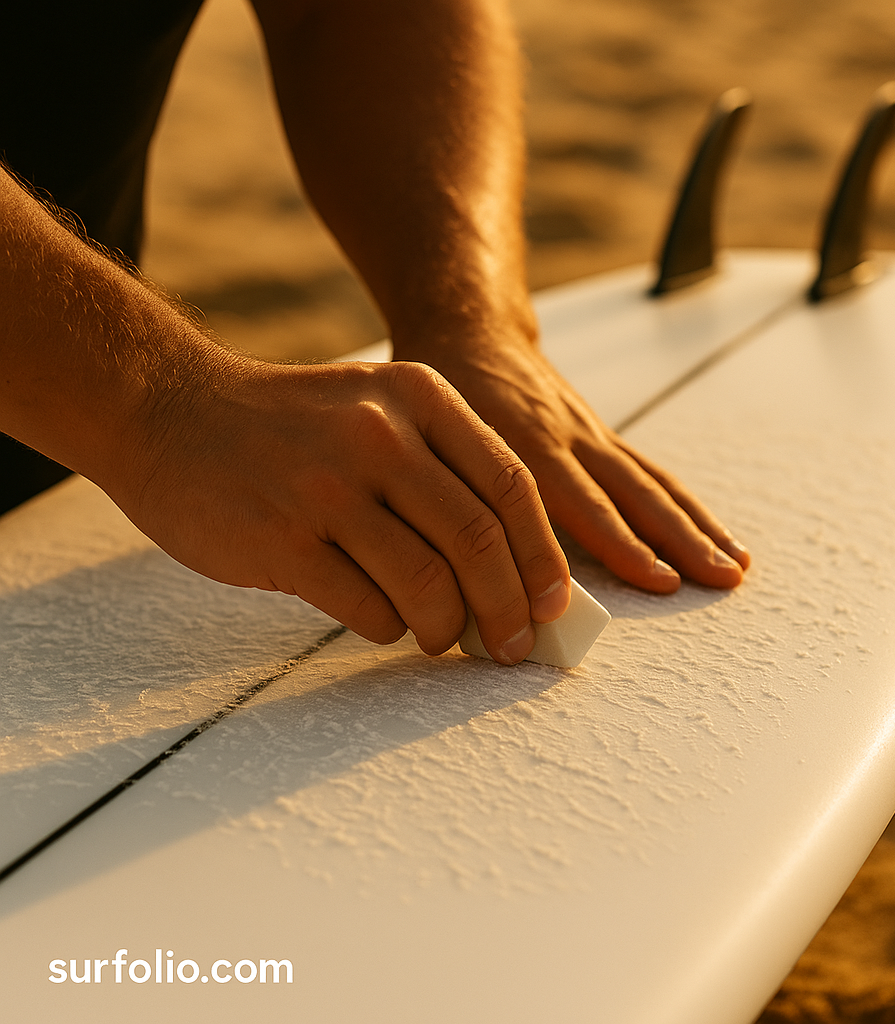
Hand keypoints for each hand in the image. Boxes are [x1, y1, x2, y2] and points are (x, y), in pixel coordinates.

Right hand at [115, 355, 570, 662]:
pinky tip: (382, 620)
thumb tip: (515, 572)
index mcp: (420, 398)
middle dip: (508, 610)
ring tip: (441, 638)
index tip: (553, 606)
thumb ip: (444, 472)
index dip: (543, 557)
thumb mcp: (377, 411)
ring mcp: (328, 485)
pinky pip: (368, 609)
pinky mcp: (282, 538)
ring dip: (448, 629)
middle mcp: (381, 434)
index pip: (511, 486)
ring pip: (429, 585)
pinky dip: (389, 628)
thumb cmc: (293, 429)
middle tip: (513, 646)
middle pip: (479, 542)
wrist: (169, 411)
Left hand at [396, 325, 749, 593]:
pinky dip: (682, 506)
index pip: (582, 501)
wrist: (473, 331)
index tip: (658, 579)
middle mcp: (571, 438)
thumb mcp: (435, 435)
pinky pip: (650, 473)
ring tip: (734, 565)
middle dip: (681, 539)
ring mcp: (592, 435)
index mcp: (527, 441)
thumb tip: (463, 578)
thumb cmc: (446, 393)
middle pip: (636, 493)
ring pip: (654, 483)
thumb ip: (454, 495)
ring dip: (697, 526)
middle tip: (719, 579)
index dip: (621, 542)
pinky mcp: (601, 435)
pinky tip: (710, 533)